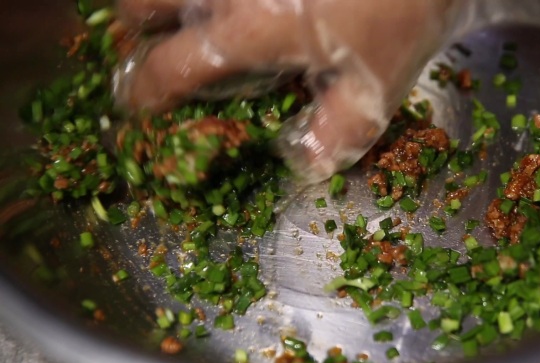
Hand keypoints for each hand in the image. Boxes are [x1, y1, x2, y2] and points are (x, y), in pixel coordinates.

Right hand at [115, 0, 461, 182]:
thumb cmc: (399, 10)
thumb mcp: (374, 91)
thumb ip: (334, 136)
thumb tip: (301, 166)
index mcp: (244, 32)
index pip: (166, 69)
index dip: (143, 94)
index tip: (138, 107)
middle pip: (138, 2)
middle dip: (137, 30)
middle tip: (155, 43)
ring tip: (187, 11)